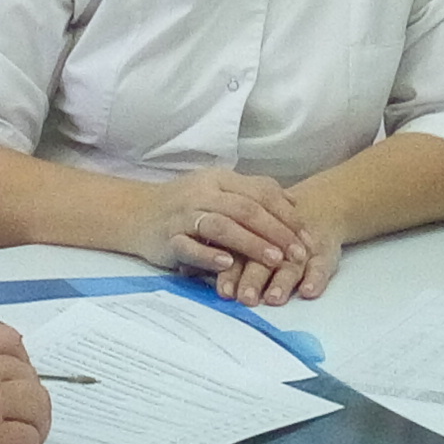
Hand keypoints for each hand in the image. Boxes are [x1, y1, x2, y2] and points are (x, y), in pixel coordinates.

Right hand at [135, 167, 308, 280]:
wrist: (135, 213)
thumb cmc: (185, 205)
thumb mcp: (219, 191)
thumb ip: (252, 195)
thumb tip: (294, 203)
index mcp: (220, 179)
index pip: (261, 192)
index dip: (288, 215)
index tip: (307, 238)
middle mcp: (203, 192)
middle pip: (246, 209)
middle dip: (277, 232)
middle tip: (298, 254)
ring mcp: (184, 214)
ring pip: (222, 225)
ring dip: (251, 243)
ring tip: (273, 260)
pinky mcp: (167, 237)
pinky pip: (189, 245)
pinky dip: (208, 254)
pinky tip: (226, 264)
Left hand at [216, 197, 343, 306]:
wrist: (318, 206)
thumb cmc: (271, 229)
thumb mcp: (249, 232)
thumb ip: (225, 252)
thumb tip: (193, 272)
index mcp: (253, 232)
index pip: (239, 252)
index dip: (231, 272)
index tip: (225, 292)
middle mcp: (277, 241)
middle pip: (263, 259)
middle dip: (254, 278)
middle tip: (246, 298)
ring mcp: (303, 247)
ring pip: (291, 264)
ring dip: (282, 281)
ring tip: (273, 298)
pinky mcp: (324, 252)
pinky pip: (322, 265)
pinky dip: (316, 278)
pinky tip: (309, 291)